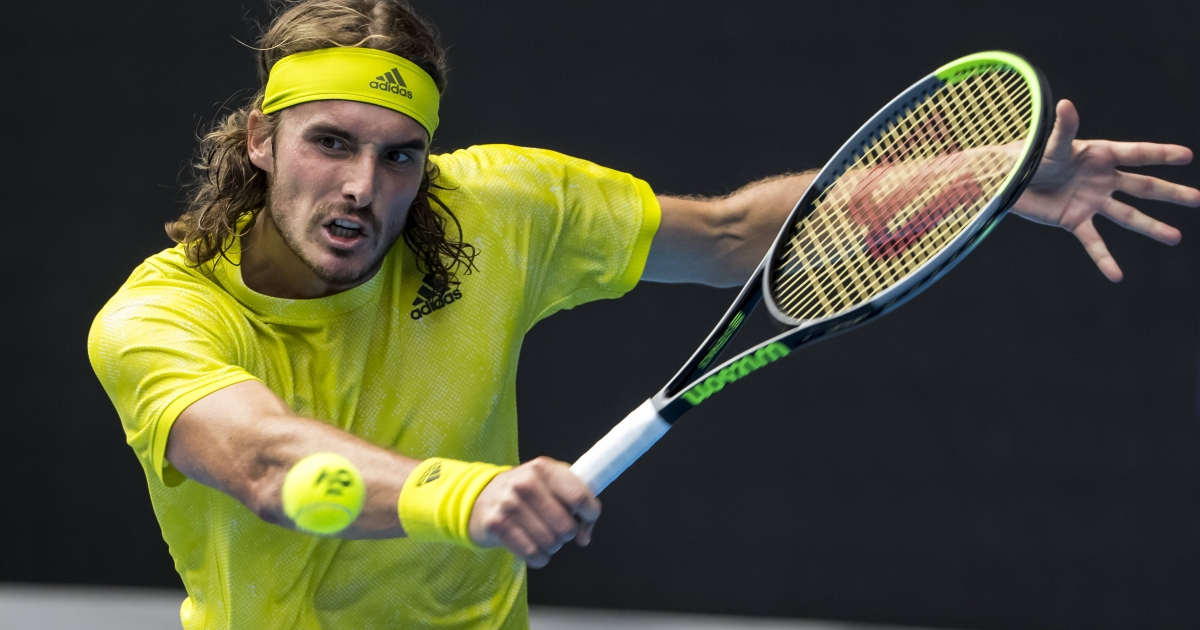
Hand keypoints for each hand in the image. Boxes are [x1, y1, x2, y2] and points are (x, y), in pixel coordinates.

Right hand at [469, 457, 600, 567]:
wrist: (479, 497)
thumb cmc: (524, 492)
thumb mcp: (549, 484)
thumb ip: (575, 503)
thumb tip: (584, 537)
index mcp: (544, 468)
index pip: (579, 496)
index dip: (590, 513)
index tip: (587, 519)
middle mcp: (526, 483)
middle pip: (566, 525)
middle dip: (567, 533)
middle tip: (558, 529)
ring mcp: (509, 504)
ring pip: (550, 542)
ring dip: (552, 546)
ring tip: (544, 538)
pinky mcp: (497, 525)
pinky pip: (532, 553)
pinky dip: (539, 558)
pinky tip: (535, 550)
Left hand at [1012, 99, 1199, 281]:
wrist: (1007, 179)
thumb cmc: (1029, 155)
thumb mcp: (1050, 145)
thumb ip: (1064, 129)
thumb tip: (1067, 104)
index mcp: (1100, 155)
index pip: (1137, 154)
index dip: (1161, 154)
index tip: (1186, 155)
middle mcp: (1101, 179)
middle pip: (1143, 187)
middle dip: (1170, 193)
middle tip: (1198, 199)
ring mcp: (1091, 201)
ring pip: (1127, 216)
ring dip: (1151, 227)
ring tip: (1175, 238)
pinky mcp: (1074, 220)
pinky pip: (1093, 241)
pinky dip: (1104, 259)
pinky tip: (1117, 276)